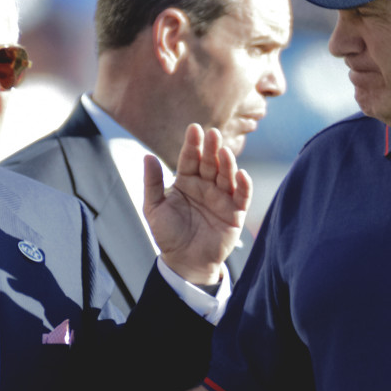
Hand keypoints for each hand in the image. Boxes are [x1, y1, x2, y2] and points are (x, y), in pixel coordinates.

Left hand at [145, 123, 251, 284]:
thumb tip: (147, 156)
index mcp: (187, 181)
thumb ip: (152, 183)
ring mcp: (222, 198)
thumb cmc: (168, 235)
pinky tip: (241, 174)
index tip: (194, 128)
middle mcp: (206, 186)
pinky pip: (242, 196)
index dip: (192, 144)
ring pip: (226, 176)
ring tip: (224, 152)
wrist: (184, 262)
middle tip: (212, 134)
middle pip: (210, 163)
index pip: (190, 159)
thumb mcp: (154, 208)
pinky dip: (244, 186)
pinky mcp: (235, 213)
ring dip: (227, 164)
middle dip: (211, 149)